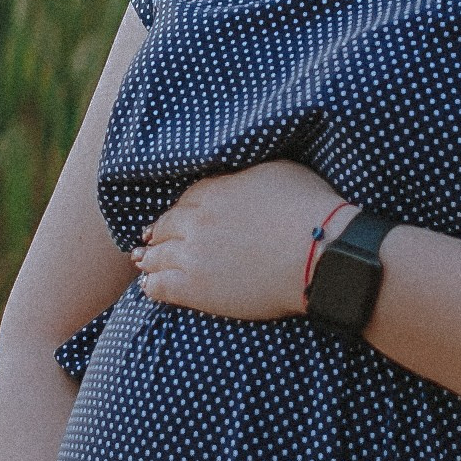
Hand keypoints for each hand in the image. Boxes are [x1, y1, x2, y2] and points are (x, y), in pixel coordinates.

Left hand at [132, 161, 345, 323]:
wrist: (318, 253)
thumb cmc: (308, 209)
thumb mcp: (277, 171)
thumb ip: (246, 175)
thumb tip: (238, 176)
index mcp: (213, 191)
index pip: (186, 199)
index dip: (180, 209)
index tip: (176, 216)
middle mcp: (196, 220)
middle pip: (167, 226)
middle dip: (159, 232)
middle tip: (150, 237)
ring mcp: (192, 256)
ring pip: (157, 255)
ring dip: (149, 257)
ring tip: (143, 260)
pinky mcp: (196, 289)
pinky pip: (160, 286)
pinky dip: (151, 284)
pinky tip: (148, 286)